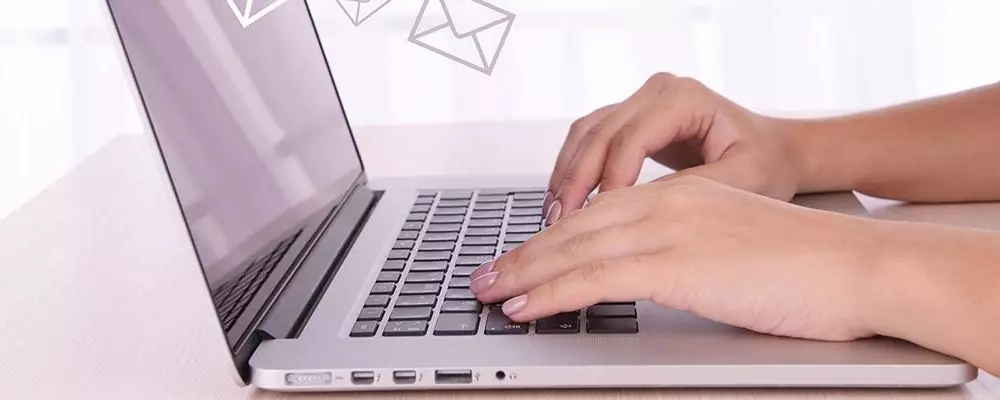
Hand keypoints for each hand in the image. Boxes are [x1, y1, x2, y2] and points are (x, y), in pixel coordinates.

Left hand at [472, 176, 883, 340]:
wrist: (860, 267)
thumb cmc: (808, 266)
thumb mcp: (732, 247)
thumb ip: (685, 253)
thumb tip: (649, 277)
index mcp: (680, 198)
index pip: (597, 217)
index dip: (551, 240)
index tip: (520, 258)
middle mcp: (668, 205)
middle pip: (576, 229)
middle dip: (523, 256)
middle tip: (484, 276)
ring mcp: (672, 231)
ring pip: (576, 250)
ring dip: (524, 274)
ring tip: (488, 292)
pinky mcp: (680, 263)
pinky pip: (597, 277)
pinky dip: (553, 292)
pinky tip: (526, 305)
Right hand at [544, 72, 803, 223]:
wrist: (774, 153)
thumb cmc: (766, 163)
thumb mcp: (740, 181)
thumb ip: (689, 193)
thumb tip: (638, 213)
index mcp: (685, 98)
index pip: (632, 137)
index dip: (611, 179)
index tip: (600, 218)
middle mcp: (658, 92)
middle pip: (599, 132)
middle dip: (576, 179)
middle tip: (561, 221)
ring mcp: (640, 103)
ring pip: (586, 134)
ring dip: (567, 175)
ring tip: (556, 216)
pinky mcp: (629, 121)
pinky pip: (588, 141)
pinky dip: (573, 171)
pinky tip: (565, 202)